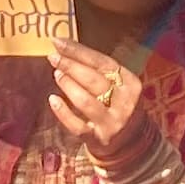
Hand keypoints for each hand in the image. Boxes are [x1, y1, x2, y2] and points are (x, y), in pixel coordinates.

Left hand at [49, 43, 157, 168]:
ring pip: (85, 101)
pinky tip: (53, 99)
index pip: (103, 62)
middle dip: (70, 66)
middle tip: (53, 57)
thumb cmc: (118, 105)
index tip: (59, 42)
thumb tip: (67, 48)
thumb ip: (99, 70)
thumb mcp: (119, 85)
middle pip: (94, 80)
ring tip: (56, 74)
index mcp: (130, 83)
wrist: (131, 141)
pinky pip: (77, 125)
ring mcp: (111, 122)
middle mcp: (124, 102)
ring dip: (68, 85)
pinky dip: (63, 112)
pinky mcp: (98, 138)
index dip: (80, 51)